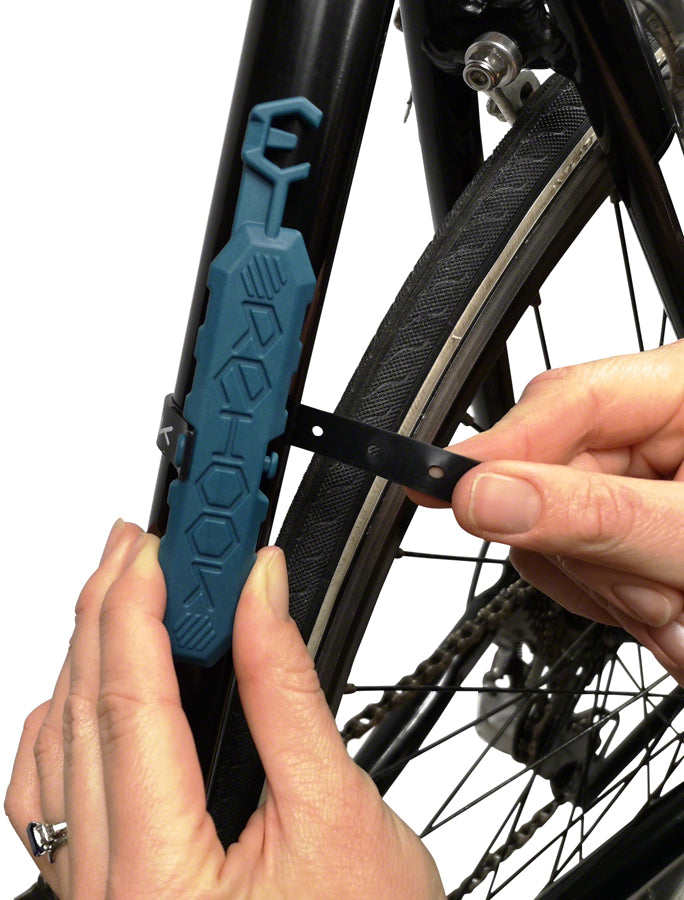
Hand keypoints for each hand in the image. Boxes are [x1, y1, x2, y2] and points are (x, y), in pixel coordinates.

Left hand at [5, 523, 444, 898]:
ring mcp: (93, 894)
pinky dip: (66, 721)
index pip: (130, 704)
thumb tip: (261, 593)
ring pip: (57, 747)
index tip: (158, 546)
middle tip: (140, 542)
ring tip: (121, 591)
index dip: (139, 607)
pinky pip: (51, 794)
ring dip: (89, 655)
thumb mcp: (337, 810)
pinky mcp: (104, 888)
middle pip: (83, 712)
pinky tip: (89, 684)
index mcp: (159, 878)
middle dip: (109, 608)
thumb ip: (287, 691)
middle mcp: (105, 892)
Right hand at [432, 341, 683, 681]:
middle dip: (589, 554)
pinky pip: (582, 569)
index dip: (501, 447)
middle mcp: (656, 433)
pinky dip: (619, 606)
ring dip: (612, 594)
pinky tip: (669, 614)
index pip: (567, 401)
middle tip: (649, 597)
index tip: (445, 488)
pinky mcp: (632, 531)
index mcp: (683, 392)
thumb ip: (595, 516)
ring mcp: (641, 485)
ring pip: (559, 536)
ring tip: (677, 614)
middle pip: (550, 478)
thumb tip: (488, 496)